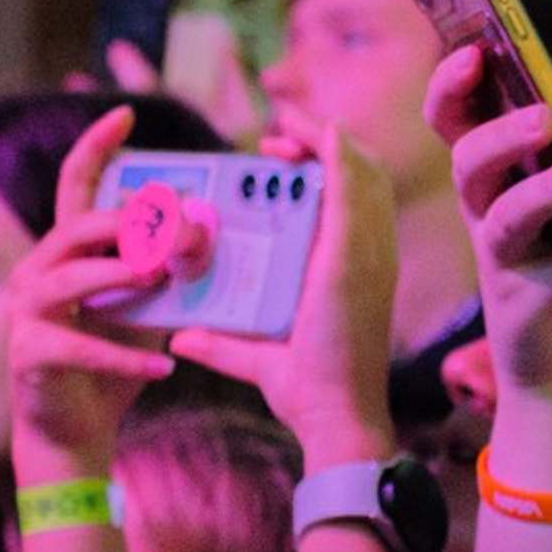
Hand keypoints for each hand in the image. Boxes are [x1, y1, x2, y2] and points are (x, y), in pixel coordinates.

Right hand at [8, 108, 171, 482]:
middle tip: (180, 229)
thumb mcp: (145, 307)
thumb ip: (166, 269)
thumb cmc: (109, 363)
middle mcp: (37, 271)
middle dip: (132, 223)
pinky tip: (164, 367)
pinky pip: (82, 349)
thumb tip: (205, 228)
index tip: (124, 115)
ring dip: (122, 275)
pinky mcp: (29, 355)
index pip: (76, 185)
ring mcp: (27, 312)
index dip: (97, 147)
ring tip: (162, 280)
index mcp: (65, 250)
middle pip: (80, 226)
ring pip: (73, 278)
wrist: (74, 432)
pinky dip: (126, 360)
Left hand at [174, 119, 397, 458]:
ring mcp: (368, 255)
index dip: (323, 166)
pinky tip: (325, 134)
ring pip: (361, 173)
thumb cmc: (308, 392)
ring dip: (323, 142)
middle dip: (319, 147)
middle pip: (361, 175)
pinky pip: (352, 192)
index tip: (275, 160)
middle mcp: (371, 256)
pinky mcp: (352, 260)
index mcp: (356, 269)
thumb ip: (220, 344)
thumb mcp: (256, 357)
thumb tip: (180, 340)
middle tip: (273, 146)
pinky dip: (341, 156)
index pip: (353, 198)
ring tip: (284, 132)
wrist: (334, 418)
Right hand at [431, 43, 551, 411]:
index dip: (452, 86)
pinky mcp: (529, 308)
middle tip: (544, 116)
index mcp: (496, 180)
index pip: (456, 123)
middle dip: (500, 134)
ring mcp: (503, 265)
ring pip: (505, 220)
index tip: (473, 50)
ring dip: (545, 190)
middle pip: (467, 164)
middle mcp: (487, 217)